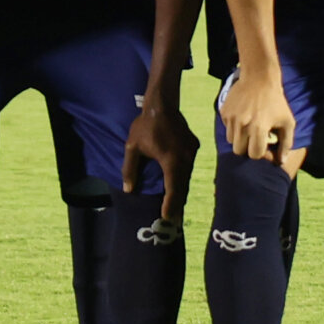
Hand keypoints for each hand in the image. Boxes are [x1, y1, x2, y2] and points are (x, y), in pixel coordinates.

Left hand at [122, 90, 198, 214]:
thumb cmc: (145, 126)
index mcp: (171, 161)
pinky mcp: (194, 146)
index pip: (173, 189)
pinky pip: (189, 166)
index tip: (166, 217)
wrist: (162, 105)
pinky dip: (183, 176)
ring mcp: (192, 152)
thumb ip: (130, 170)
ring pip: (187, 176)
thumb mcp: (133, 148)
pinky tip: (178, 182)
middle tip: (172, 218)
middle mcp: (185, 159)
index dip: (170, 204)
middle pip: (182, 186)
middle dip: (177, 202)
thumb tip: (128, 189)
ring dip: (181, 190)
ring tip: (175, 204)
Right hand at [217, 67, 297, 162]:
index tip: (266, 144)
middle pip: (239, 151)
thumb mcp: (288, 122)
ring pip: (231, 141)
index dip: (261, 152)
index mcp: (258, 128)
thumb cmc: (276, 102)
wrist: (259, 78)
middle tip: (256, 138)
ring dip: (240, 138)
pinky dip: (234, 127)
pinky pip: (227, 128)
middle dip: (248, 148)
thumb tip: (281, 162)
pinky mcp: (224, 112)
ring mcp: (231, 118)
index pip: (254, 154)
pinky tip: (244, 117)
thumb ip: (286, 144)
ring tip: (249, 127)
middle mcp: (242, 125)